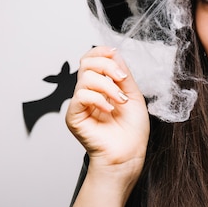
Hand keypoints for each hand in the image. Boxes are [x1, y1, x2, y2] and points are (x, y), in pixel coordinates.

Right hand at [66, 46, 149, 176]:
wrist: (129, 154)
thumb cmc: (132, 130)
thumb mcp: (133, 95)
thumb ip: (122, 74)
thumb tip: (114, 53)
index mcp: (101, 86)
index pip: (91, 60)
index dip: (101, 52)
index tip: (114, 53)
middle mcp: (88, 93)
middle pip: (86, 63)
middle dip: (107, 66)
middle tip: (122, 79)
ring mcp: (80, 104)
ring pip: (85, 78)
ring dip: (108, 86)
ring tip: (120, 101)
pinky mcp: (74, 116)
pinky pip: (81, 95)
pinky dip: (98, 99)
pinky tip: (109, 110)